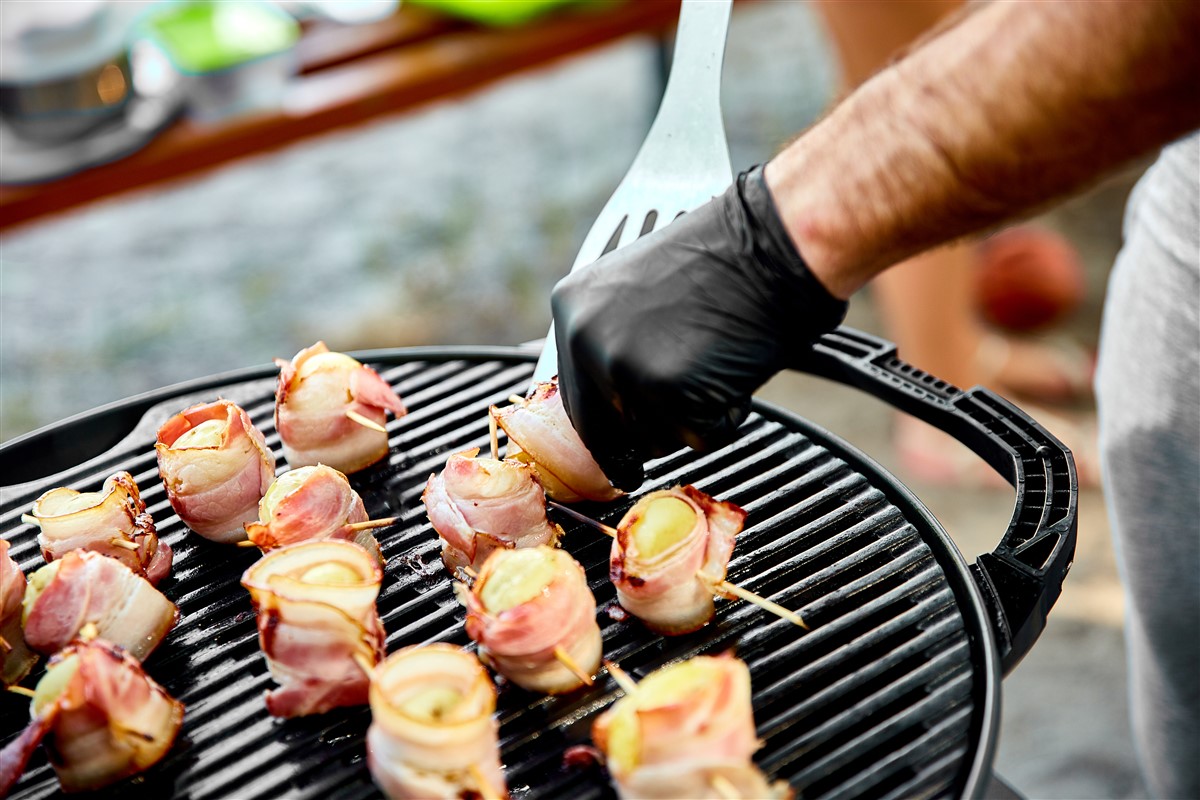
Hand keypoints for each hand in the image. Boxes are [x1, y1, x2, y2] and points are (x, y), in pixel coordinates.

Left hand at [551, 165, 847, 490]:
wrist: (772, 244)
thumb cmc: (723, 261)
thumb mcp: (638, 291)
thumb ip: (612, 340)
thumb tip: (606, 401)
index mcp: (572, 307)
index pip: (575, 398)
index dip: (605, 429)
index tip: (618, 457)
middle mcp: (585, 338)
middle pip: (607, 430)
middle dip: (650, 429)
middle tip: (687, 402)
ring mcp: (622, 366)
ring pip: (655, 438)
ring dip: (691, 419)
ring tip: (716, 362)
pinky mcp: (665, 390)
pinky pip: (698, 437)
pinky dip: (725, 417)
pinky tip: (734, 370)